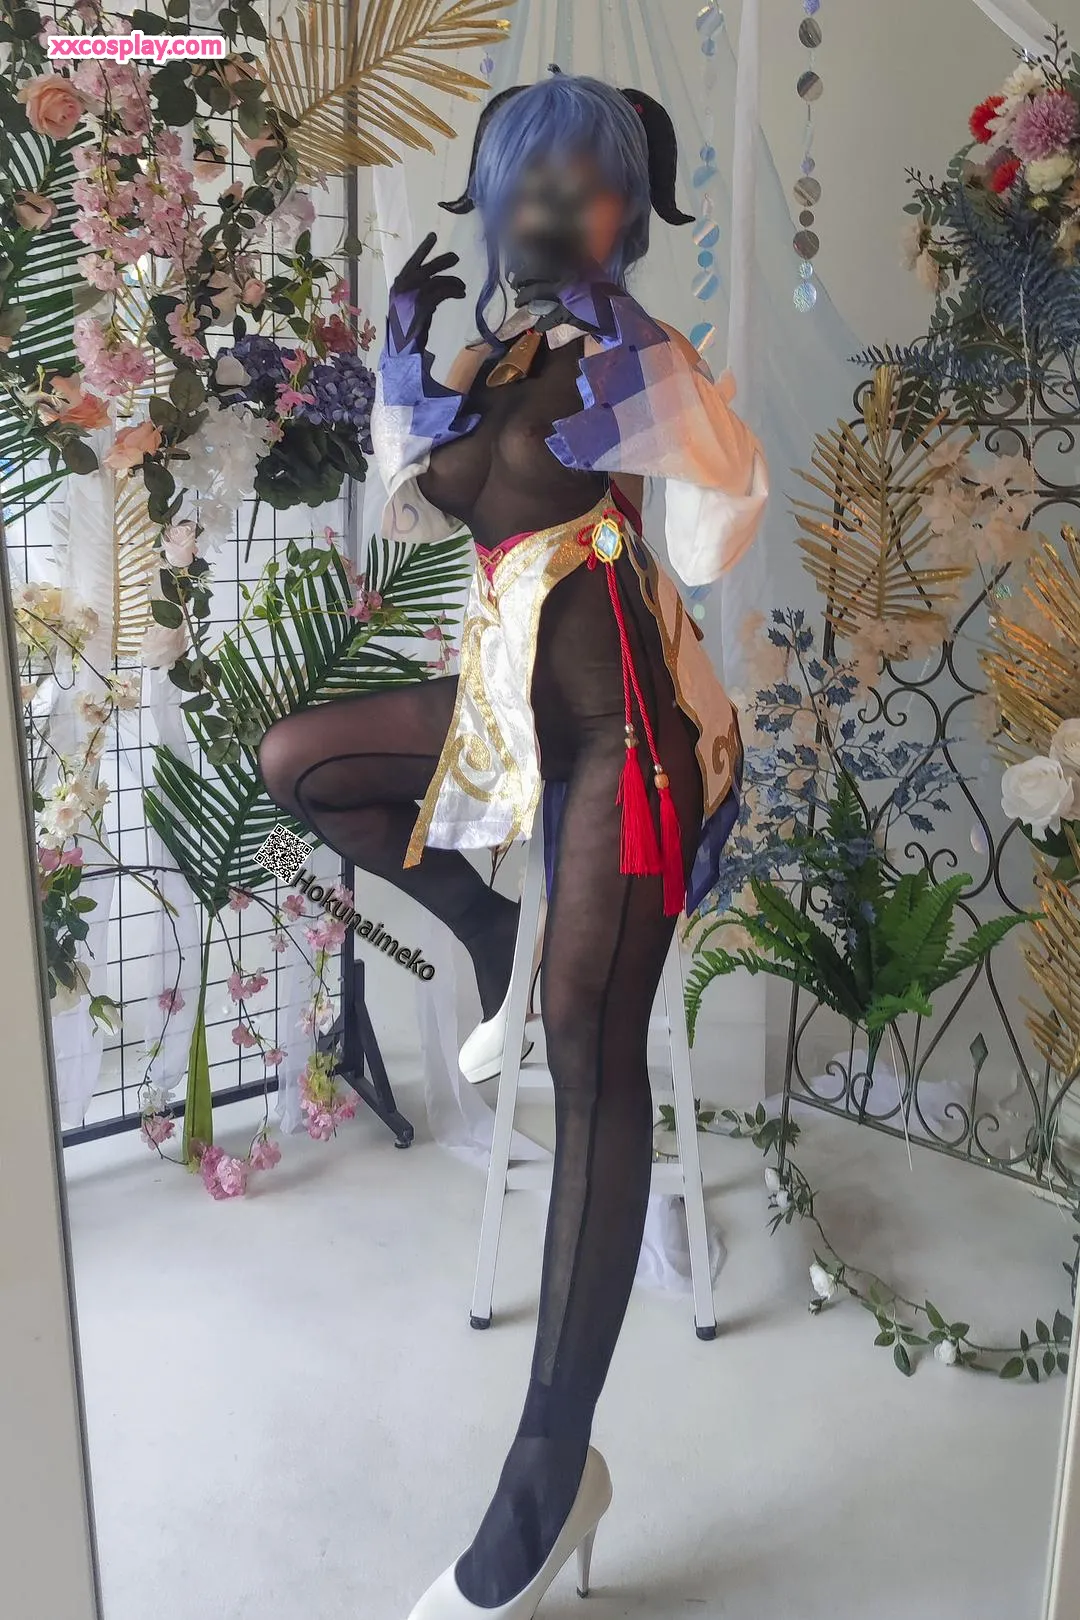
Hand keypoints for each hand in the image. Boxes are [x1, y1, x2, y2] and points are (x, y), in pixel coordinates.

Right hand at [388, 231, 466, 350]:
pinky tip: (461, 294)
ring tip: (463, 287)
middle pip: (426, 268)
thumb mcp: (408, 308)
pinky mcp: (421, 305)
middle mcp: (402, 287)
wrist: (401, 349)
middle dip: (442, 261)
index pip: (411, 262)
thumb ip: (417, 294)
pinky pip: (442, 292)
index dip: (423, 249)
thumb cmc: (405, 332)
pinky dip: (454, 291)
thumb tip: (435, 285)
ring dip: (453, 281)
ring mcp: (411, 296)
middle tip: (456, 258)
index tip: (433, 236)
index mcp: (397, 286)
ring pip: (436, 280)